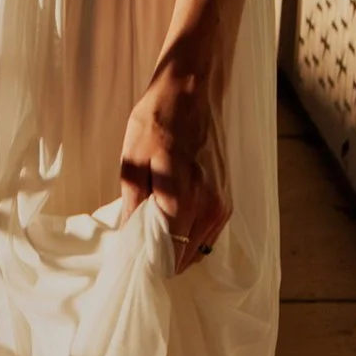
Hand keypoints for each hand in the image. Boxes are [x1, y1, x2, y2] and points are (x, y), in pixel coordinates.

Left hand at [118, 61, 229, 273]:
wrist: (190, 91)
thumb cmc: (156, 121)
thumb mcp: (133, 161)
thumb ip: (134, 204)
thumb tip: (129, 238)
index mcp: (184, 199)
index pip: (169, 254)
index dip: (150, 263)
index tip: (134, 261)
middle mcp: (209, 207)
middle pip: (185, 258)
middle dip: (162, 259)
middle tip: (140, 248)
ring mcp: (222, 205)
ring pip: (198, 249)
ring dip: (177, 249)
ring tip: (155, 236)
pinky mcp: (226, 199)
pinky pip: (208, 234)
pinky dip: (191, 237)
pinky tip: (173, 224)